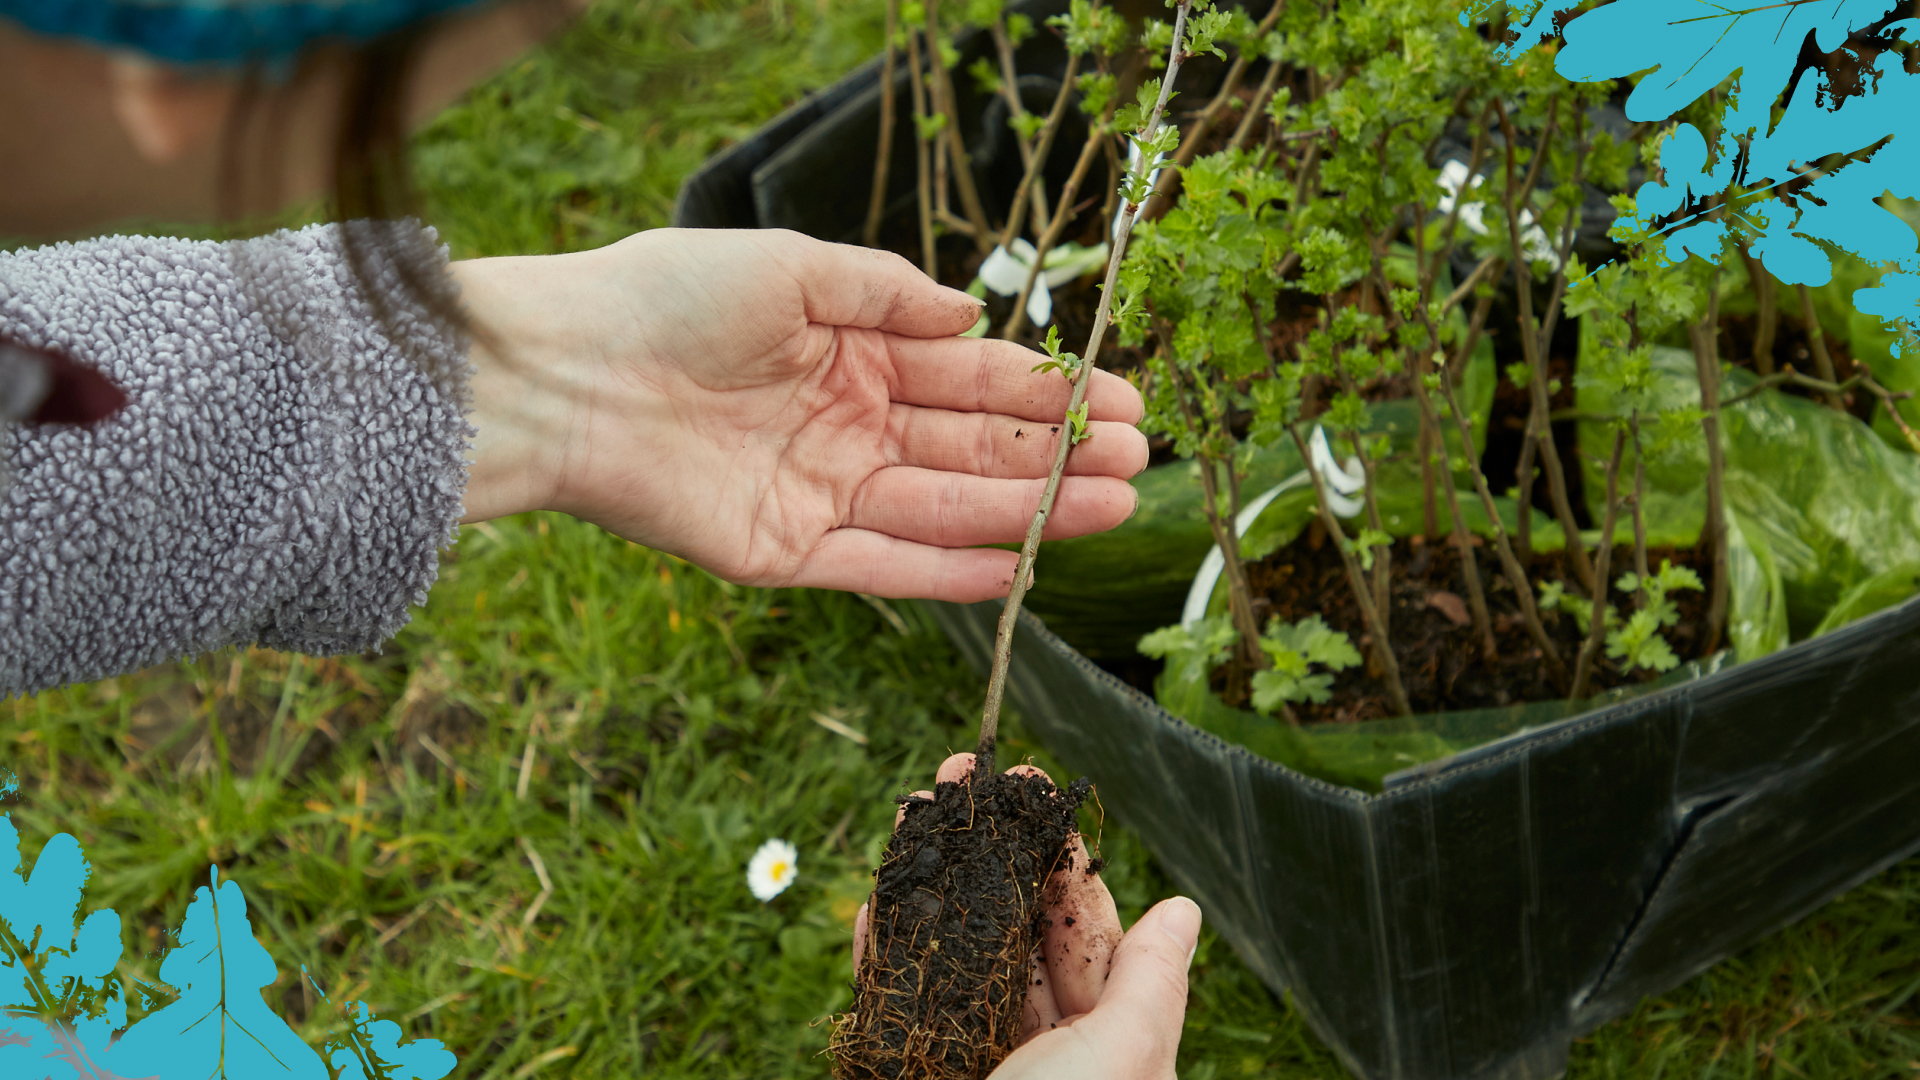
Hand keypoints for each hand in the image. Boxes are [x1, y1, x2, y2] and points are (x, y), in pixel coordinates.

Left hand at [452, 229, 1147, 601]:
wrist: (569, 373)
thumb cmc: (669, 297)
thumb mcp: (792, 265)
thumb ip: (887, 294)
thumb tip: (970, 317)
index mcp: (854, 353)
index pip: (972, 379)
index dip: (1047, 393)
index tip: (1120, 403)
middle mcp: (849, 425)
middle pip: (972, 450)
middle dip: (1057, 457)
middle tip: (1136, 464)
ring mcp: (823, 493)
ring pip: (944, 510)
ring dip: (1027, 513)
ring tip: (1111, 509)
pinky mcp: (787, 552)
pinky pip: (882, 569)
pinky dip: (947, 574)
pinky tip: (1017, 569)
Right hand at [852, 753, 1198, 1078]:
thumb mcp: (1121, 1058)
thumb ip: (1147, 985)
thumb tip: (1185, 910)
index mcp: (1100, 1045)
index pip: (1084, 930)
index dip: (1058, 853)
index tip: (1030, 784)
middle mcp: (1037, 1049)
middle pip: (1009, 928)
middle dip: (986, 848)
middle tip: (958, 772)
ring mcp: (968, 1055)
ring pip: (948, 953)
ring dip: (927, 880)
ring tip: (910, 810)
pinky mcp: (906, 1066)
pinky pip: (891, 1002)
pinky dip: (880, 952)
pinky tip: (872, 900)